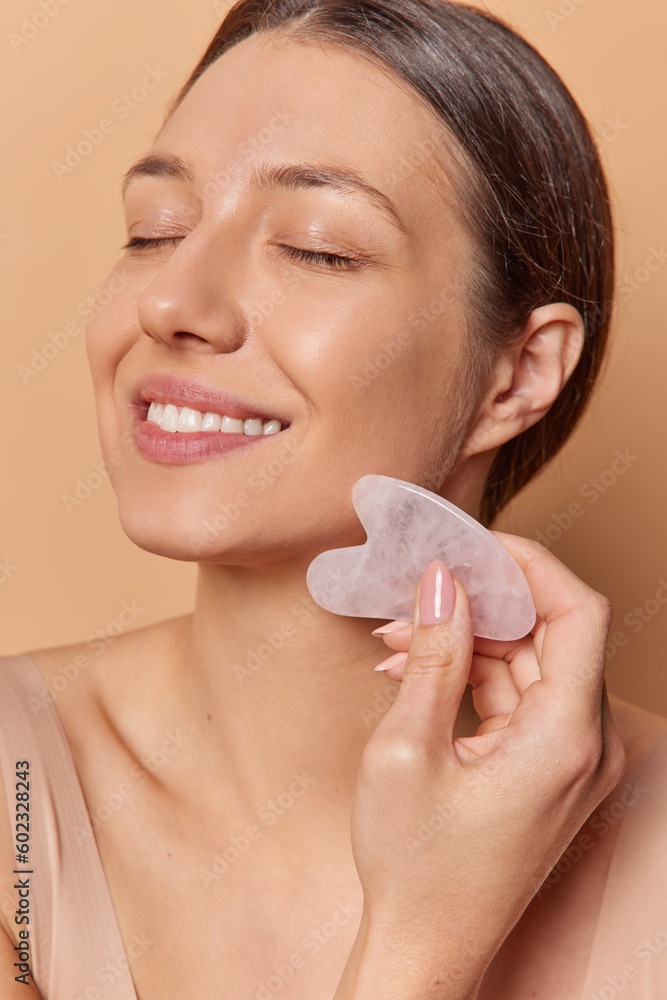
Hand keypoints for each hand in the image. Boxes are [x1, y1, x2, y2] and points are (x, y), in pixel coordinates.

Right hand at [334, 533, 625, 999]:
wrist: (424, 947)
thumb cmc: (416, 866)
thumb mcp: (407, 748)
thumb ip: (433, 655)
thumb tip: (443, 581)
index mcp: (566, 738)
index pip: (579, 612)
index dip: (530, 565)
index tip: (474, 546)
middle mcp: (583, 744)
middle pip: (549, 634)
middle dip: (480, 602)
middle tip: (417, 588)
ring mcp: (567, 758)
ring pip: (525, 662)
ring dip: (463, 640)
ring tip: (394, 638)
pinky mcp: (544, 768)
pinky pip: (513, 697)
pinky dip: (466, 676)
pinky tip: (409, 672)